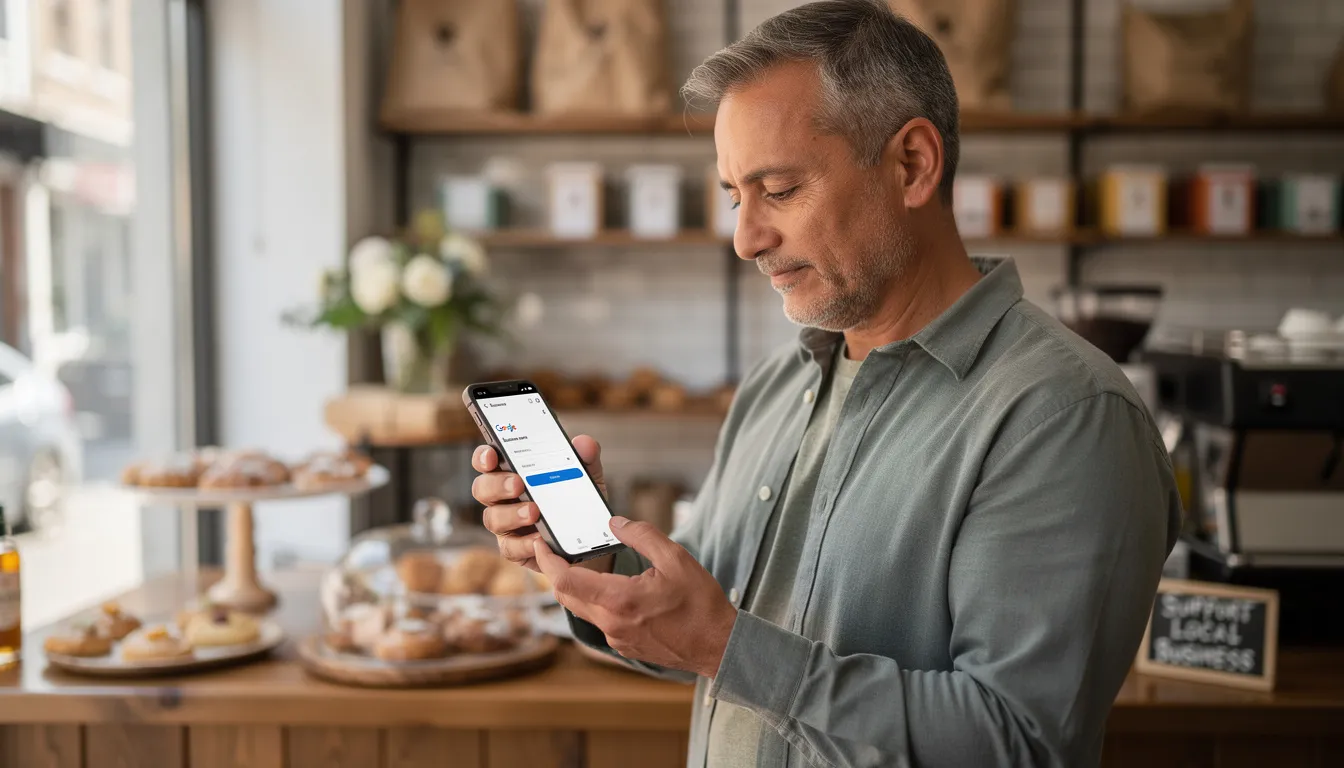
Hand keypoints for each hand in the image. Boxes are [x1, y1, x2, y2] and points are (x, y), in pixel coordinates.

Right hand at [472, 435, 608, 572]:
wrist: (586, 540)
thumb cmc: (575, 501)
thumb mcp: (585, 477)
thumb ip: (584, 458)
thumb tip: (583, 443)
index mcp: (511, 472)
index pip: (487, 460)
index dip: (484, 456)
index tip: (492, 455)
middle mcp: (502, 497)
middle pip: (482, 488)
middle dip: (497, 484)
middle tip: (518, 483)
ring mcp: (506, 524)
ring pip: (492, 518)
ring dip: (511, 514)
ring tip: (533, 512)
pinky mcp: (514, 548)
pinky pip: (510, 547)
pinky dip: (524, 544)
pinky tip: (539, 539)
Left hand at [534, 516, 737, 678]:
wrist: (718, 646)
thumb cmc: (701, 605)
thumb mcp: (676, 559)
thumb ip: (643, 536)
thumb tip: (615, 523)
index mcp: (620, 600)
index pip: (566, 580)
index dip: (547, 560)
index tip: (540, 544)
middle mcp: (611, 623)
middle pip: (566, 596)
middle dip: (555, 572)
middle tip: (553, 550)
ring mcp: (616, 639)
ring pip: (581, 609)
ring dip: (574, 588)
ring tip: (578, 566)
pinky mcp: (623, 646)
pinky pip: (599, 621)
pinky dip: (595, 602)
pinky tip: (609, 590)